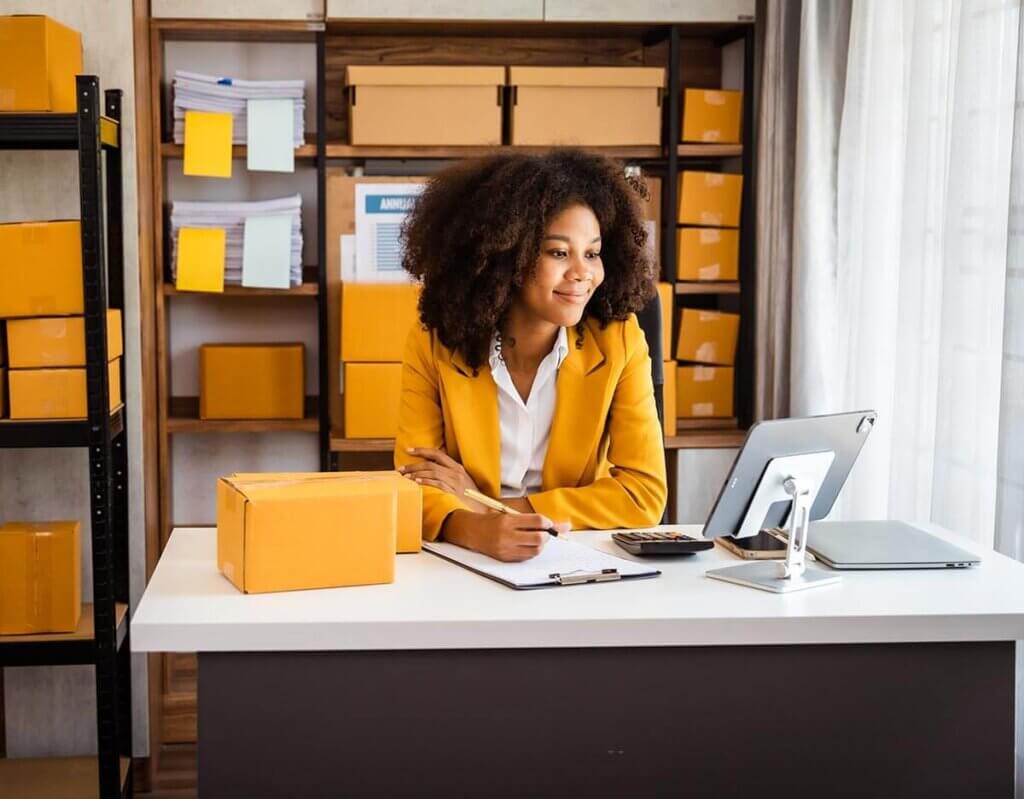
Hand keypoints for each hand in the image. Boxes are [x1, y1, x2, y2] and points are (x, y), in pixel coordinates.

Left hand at [399, 447, 488, 510]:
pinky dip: (425, 481)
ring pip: (432, 472)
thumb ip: (450, 476)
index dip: (422, 450)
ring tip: (405, 476)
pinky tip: (416, 482)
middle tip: (401, 469)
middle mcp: (456, 472)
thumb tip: (431, 473)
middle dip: (414, 465)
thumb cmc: (472, 498)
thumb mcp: (463, 482)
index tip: (409, 450)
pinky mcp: (453, 492)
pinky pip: (436, 484)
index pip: (437, 454)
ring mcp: (455, 482)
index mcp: (457, 468)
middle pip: (431, 463)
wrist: (484, 509)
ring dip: (416, 474)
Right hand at [442, 510, 571, 561]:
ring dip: (540, 545)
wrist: (471, 532)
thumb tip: (564, 526)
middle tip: (543, 533)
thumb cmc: (492, 521)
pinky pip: (527, 557)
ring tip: (535, 540)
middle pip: (539, 539)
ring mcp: (506, 549)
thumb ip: (534, 520)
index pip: (537, 521)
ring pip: (535, 551)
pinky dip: (531, 551)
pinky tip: (526, 546)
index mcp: (508, 521)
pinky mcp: (506, 559)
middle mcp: (507, 536)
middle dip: (546, 536)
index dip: (547, 523)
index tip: (547, 523)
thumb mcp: (510, 514)